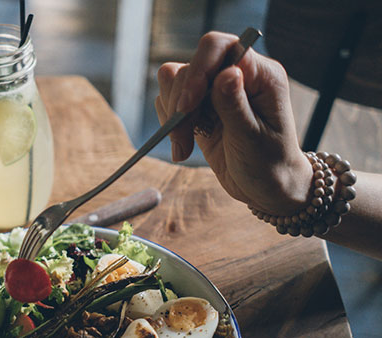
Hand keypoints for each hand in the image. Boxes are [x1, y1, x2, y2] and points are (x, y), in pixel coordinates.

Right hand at [155, 31, 311, 214]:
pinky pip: (169, 102)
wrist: (265, 188)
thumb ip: (235, 105)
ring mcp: (215, 90)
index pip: (219, 48)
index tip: (185, 108)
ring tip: (184, 145)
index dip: (197, 72)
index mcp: (261, 75)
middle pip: (191, 65)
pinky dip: (170, 125)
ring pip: (174, 82)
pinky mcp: (199, 107)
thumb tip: (227, 72)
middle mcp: (237, 75)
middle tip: (182, 138)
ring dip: (173, 116)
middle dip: (181, 102)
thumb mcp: (252, 139)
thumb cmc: (269, 165)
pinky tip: (184, 146)